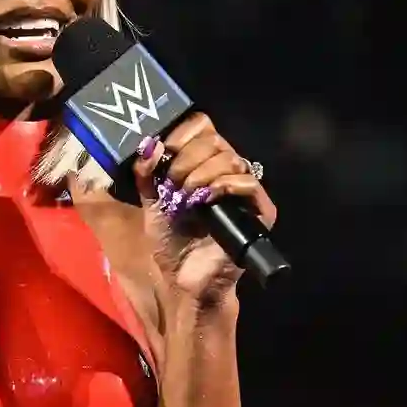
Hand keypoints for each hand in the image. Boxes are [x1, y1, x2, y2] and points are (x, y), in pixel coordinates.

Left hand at [130, 113, 276, 307]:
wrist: (183, 279)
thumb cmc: (170, 240)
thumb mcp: (150, 201)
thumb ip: (146, 172)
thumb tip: (149, 144)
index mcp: (201, 163)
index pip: (202, 127)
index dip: (183, 133)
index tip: (165, 149)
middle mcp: (225, 171)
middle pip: (214, 140)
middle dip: (187, 158)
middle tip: (172, 182)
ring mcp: (244, 190)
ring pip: (230, 158)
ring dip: (201, 173)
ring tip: (185, 195)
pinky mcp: (259, 210)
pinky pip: (248, 182)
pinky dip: (224, 185)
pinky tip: (206, 198)